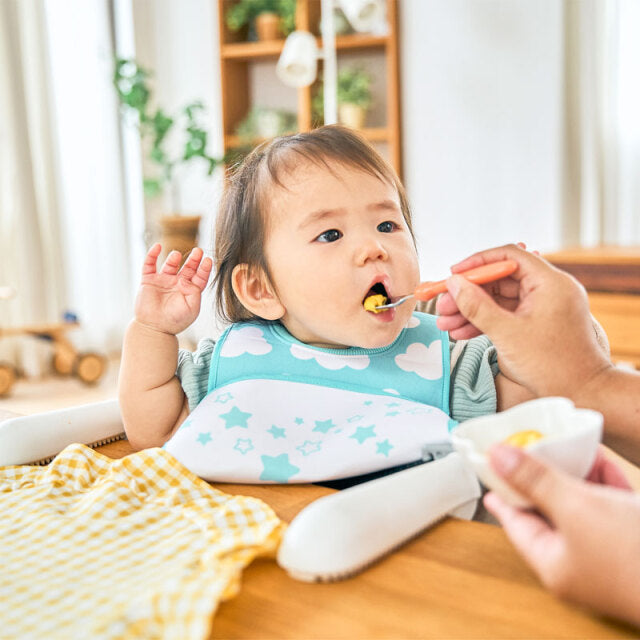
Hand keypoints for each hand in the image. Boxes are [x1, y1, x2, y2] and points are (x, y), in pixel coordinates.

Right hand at [134, 244, 212, 334]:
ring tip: (177, 255)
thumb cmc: (175, 321)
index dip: (204, 268)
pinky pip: (150, 264)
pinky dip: (152, 254)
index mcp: (189, 291)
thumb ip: (194, 293)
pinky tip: (157, 247)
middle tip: (198, 250)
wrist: (154, 328)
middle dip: (193, 259)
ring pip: (170, 264)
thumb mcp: (192, 308)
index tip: (208, 260)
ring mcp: (163, 281)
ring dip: (174, 258)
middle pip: (187, 268)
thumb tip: (187, 279)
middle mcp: (177, 284)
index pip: (199, 276)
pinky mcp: (149, 280)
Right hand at [435, 243, 610, 397]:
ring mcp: (544, 307)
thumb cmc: (552, 365)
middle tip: (442, 305)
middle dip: (469, 293)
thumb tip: (453, 283)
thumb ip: (477, 306)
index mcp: (550, 283)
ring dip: (472, 310)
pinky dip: (485, 322)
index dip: (478, 262)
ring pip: (500, 300)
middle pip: (500, 279)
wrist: (583, 394)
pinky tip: (461, 332)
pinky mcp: (538, 323)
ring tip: (446, 323)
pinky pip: (506, 315)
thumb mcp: (507, 333)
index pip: (509, 256)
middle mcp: (549, 289)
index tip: (453, 274)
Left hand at [484, 445, 639, 626]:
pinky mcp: (634, 537)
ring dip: (573, 472)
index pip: (514, 519)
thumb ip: (536, 480)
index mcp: (553, 562)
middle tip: (527, 443)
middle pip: (547, 509)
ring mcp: (609, 551)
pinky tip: (599, 457)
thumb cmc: (636, 555)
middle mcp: (578, 560)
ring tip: (561, 443)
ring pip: (580, 504)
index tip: (487, 462)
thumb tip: (495, 456)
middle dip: (540, 474)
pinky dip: (603, 481)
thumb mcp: (576, 509)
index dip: (500, 487)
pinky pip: (611, 505)